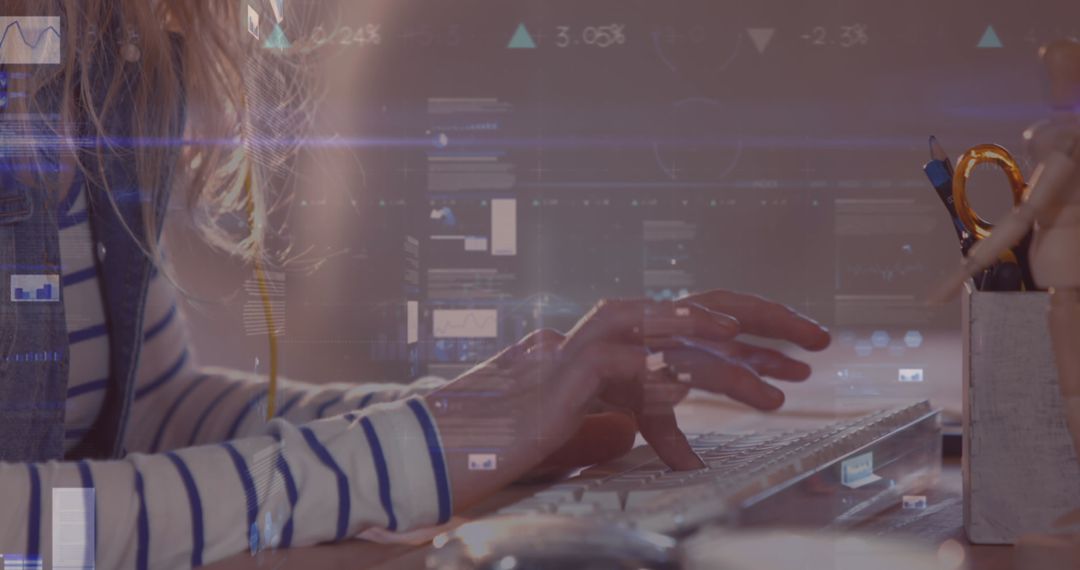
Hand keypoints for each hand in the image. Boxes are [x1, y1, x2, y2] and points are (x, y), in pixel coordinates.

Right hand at [424, 291, 829, 509]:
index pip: (709, 324)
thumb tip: (692, 456)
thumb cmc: (546, 421)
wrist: (483, 431)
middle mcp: (625, 328)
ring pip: (673, 334)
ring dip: (722, 350)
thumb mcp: (613, 421)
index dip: (760, 336)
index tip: (804, 355)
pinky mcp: (575, 370)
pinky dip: (662, 374)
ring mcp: (599, 342)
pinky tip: (692, 386)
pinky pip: (627, 367)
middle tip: (819, 339)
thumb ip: (657, 427)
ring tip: (769, 363)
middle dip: (766, 321)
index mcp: (640, 335)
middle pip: (706, 309)